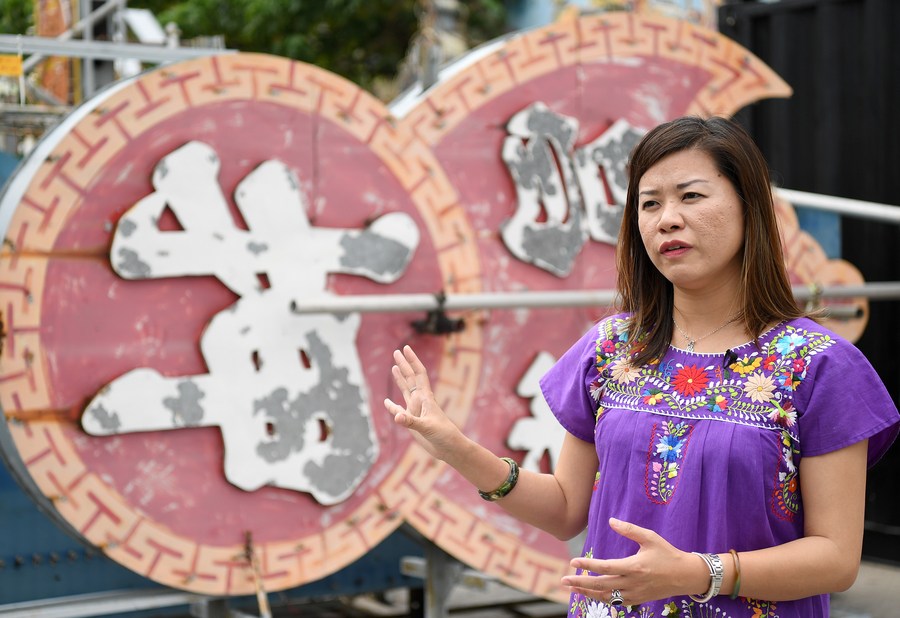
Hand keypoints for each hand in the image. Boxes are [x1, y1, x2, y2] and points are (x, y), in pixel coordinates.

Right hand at [383, 345, 462, 459]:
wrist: (450, 449)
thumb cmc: (444, 436)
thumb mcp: (427, 427)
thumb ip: (411, 421)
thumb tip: (396, 415)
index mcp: (425, 398)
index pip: (418, 374)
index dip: (412, 360)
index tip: (406, 348)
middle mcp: (420, 401)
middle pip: (410, 378)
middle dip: (404, 364)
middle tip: (396, 352)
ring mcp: (416, 411)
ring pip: (406, 390)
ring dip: (400, 379)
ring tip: (394, 367)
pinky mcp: (413, 422)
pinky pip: (400, 411)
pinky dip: (393, 406)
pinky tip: (388, 403)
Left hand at [561, 518, 705, 605]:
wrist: (685, 576)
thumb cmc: (667, 554)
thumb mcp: (650, 538)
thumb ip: (629, 530)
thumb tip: (611, 521)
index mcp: (634, 567)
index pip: (605, 567)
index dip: (587, 565)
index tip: (573, 562)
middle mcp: (632, 583)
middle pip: (601, 585)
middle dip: (580, 583)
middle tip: (564, 579)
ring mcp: (634, 594)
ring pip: (606, 597)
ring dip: (587, 593)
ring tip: (573, 588)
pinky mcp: (637, 600)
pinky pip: (615, 602)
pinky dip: (601, 599)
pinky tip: (591, 594)